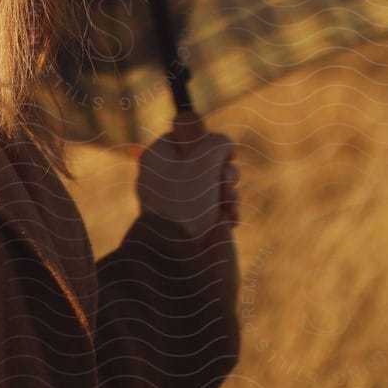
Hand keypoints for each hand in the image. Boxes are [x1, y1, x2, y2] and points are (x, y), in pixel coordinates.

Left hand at [129, 119, 238, 239]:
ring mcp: (183, 202)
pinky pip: (220, 207)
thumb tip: (225, 146)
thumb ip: (217, 143)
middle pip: (205, 160)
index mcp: (158, 158)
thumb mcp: (203, 160)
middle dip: (223, 169)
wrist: (180, 252)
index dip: (203, 138)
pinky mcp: (198, 223)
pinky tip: (226, 219)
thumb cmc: (187, 200)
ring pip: (217, 184)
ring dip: (229, 191)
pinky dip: (227, 210)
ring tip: (225, 202)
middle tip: (224, 177)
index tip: (217, 147)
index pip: (182, 136)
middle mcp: (167, 179)